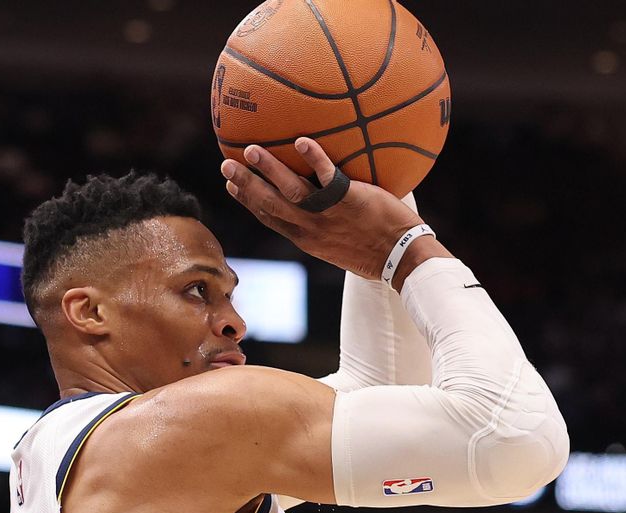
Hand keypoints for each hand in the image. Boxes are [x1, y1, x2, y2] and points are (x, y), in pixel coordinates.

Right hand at [220, 138, 424, 280]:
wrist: (400, 258)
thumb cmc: (375, 252)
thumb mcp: (340, 246)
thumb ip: (326, 226)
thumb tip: (322, 206)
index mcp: (306, 238)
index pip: (269, 218)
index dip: (247, 202)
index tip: (230, 187)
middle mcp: (310, 228)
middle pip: (270, 204)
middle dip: (246, 185)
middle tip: (226, 165)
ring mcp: (328, 214)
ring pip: (291, 191)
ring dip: (269, 170)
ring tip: (251, 150)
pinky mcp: (349, 200)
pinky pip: (328, 177)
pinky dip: (314, 159)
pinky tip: (302, 140)